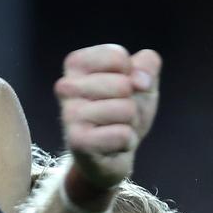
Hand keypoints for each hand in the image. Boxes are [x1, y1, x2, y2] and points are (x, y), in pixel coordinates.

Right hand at [54, 44, 160, 188]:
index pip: (117, 56)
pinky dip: (126, 142)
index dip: (131, 75)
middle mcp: (65, 87)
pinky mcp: (76, 141)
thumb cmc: (122, 112)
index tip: (120, 90)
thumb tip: (140, 80)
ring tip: (114, 129)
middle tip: (117, 115)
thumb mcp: (141, 81)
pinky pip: (122, 134)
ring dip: (130, 124)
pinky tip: (112, 146)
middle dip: (131, 103)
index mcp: (76, 64)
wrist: (111, 155)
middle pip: (123, 84)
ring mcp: (69, 114)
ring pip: (126, 109)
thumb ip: (147, 65)